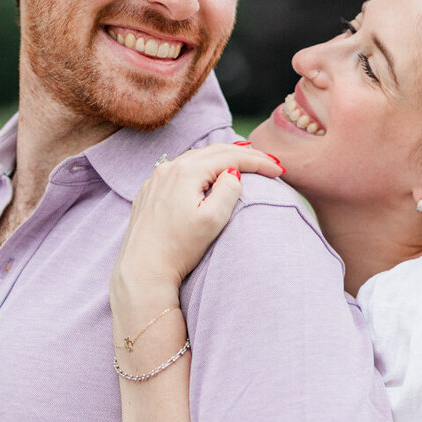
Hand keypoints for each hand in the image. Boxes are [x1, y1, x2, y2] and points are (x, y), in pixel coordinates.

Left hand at [111, 143, 283, 317]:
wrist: (141, 270)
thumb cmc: (178, 249)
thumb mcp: (212, 220)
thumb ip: (228, 190)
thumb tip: (233, 173)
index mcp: (187, 171)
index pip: (231, 157)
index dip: (258, 161)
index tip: (279, 169)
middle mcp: (168, 168)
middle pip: (213, 152)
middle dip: (243, 154)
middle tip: (268, 162)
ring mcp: (156, 179)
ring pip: (195, 159)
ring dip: (221, 159)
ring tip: (243, 161)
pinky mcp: (149, 192)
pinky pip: (179, 171)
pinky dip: (200, 169)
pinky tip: (207, 175)